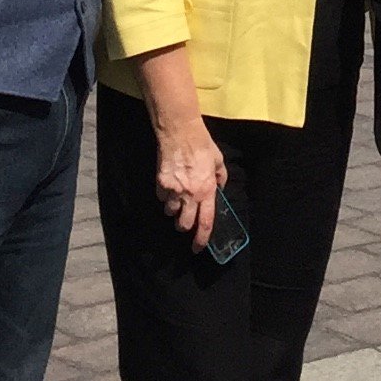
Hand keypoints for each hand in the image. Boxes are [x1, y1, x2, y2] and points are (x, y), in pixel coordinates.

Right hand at [155, 118, 228, 243]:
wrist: (180, 132)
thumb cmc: (202, 145)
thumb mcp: (218, 161)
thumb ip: (220, 177)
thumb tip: (219, 187)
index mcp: (207, 191)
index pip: (205, 223)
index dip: (201, 239)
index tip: (197, 248)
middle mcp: (190, 195)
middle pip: (184, 224)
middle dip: (184, 226)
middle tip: (185, 219)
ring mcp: (174, 191)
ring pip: (170, 212)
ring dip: (174, 209)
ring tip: (178, 198)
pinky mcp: (161, 184)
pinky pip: (161, 198)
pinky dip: (165, 196)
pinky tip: (169, 185)